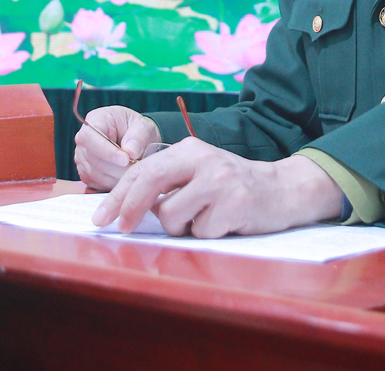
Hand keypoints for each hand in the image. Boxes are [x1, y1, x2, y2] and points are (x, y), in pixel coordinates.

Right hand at [73, 106, 160, 190]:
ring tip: (134, 172)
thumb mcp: (144, 126)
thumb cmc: (137, 130)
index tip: (126, 159)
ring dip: (117, 178)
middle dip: (117, 168)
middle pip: (93, 159)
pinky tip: (125, 177)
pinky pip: (97, 184)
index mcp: (95, 120)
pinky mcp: (86, 173)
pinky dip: (113, 184)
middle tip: (137, 169)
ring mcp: (82, 158)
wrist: (135, 141)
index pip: (90, 137)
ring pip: (95, 175)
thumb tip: (131, 151)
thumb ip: (139, 136)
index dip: (107, 151)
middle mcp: (83, 140)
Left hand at [90, 139, 340, 237]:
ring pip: (172, 217)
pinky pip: (200, 232)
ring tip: (205, 218)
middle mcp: (202, 159)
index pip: (143, 170)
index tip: (101, 217)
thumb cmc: (232, 187)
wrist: (283, 189)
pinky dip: (207, 234)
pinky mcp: (233, 204)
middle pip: (150, 185)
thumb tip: (124, 206)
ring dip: (182, 227)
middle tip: (120, 229)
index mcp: (188, 149)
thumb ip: (167, 184)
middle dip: (130, 209)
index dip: (118, 195)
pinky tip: (225, 222)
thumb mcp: (198, 174)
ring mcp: (219, 181)